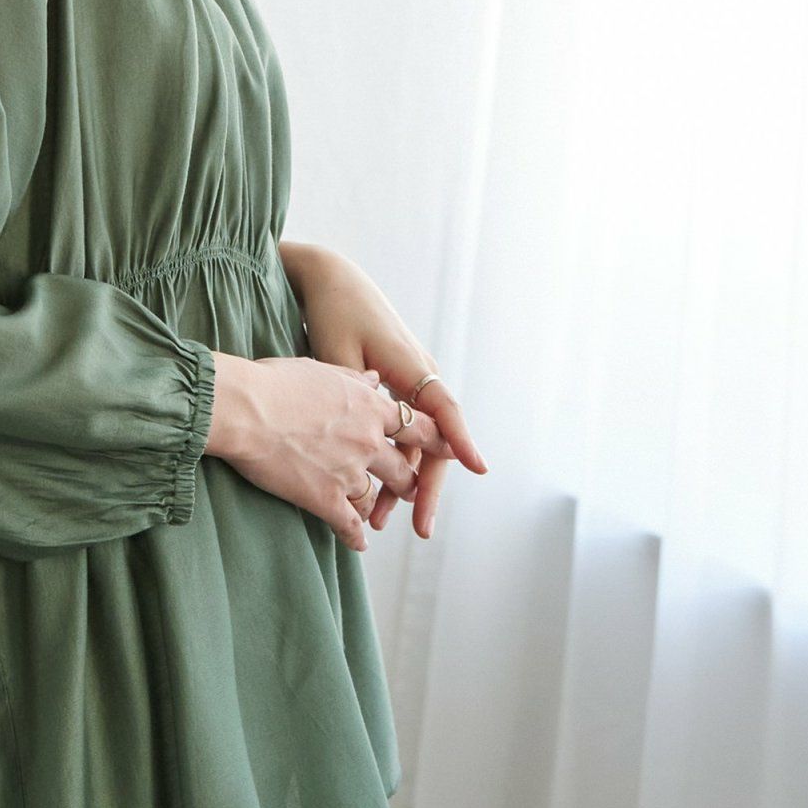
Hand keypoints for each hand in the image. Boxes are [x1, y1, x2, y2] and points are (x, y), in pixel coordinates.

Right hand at [204, 354, 454, 553]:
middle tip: (406, 488)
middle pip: (402, 468)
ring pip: (376, 498)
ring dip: (378, 507)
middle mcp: (368, 441)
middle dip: (406, 481)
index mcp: (370, 407)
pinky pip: (350, 525)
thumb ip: (353, 378)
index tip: (445, 447)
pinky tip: (359, 545)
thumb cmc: (274, 383)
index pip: (417, 426)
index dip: (434, 439)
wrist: (245, 410)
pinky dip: (356, 537)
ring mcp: (349, 472)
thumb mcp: (320, 370)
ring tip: (376, 515)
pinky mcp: (326, 499)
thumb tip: (374, 379)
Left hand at [282, 244, 487, 540]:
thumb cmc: (333, 313)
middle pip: (435, 441)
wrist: (329, 279)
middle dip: (427, 488)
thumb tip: (374, 439)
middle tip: (420, 527)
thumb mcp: (338, 353)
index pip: (445, 410)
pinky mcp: (396, 385)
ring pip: (417, 442)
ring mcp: (411, 381)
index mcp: (412, 366)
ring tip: (383, 519)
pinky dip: (393, 459)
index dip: (461, 440)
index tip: (478, 468)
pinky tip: (374, 488)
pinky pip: (404, 430)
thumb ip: (358, 394)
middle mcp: (421, 375)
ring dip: (403, 480)